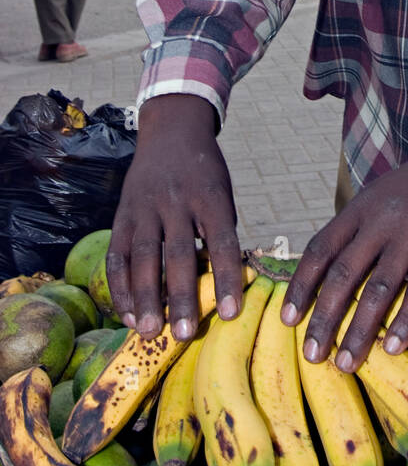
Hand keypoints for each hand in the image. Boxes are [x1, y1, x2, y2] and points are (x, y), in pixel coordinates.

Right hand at [106, 95, 243, 341]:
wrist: (171, 131)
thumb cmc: (205, 173)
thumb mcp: (222, 193)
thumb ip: (220, 232)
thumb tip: (223, 284)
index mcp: (211, 196)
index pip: (222, 241)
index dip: (226, 278)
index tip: (230, 314)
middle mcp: (176, 201)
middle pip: (179, 253)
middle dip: (182, 297)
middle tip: (185, 334)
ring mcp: (145, 208)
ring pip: (144, 256)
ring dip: (146, 298)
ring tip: (149, 331)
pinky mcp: (122, 215)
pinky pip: (118, 254)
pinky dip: (120, 286)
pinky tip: (127, 313)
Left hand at [282, 137, 407, 370]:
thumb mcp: (376, 198)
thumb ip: (353, 232)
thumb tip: (324, 278)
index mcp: (358, 210)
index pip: (320, 250)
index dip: (301, 286)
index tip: (288, 320)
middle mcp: (380, 222)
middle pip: (344, 275)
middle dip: (325, 319)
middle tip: (313, 355)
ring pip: (379, 289)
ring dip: (360, 330)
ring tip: (346, 363)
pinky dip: (405, 321)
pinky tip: (392, 347)